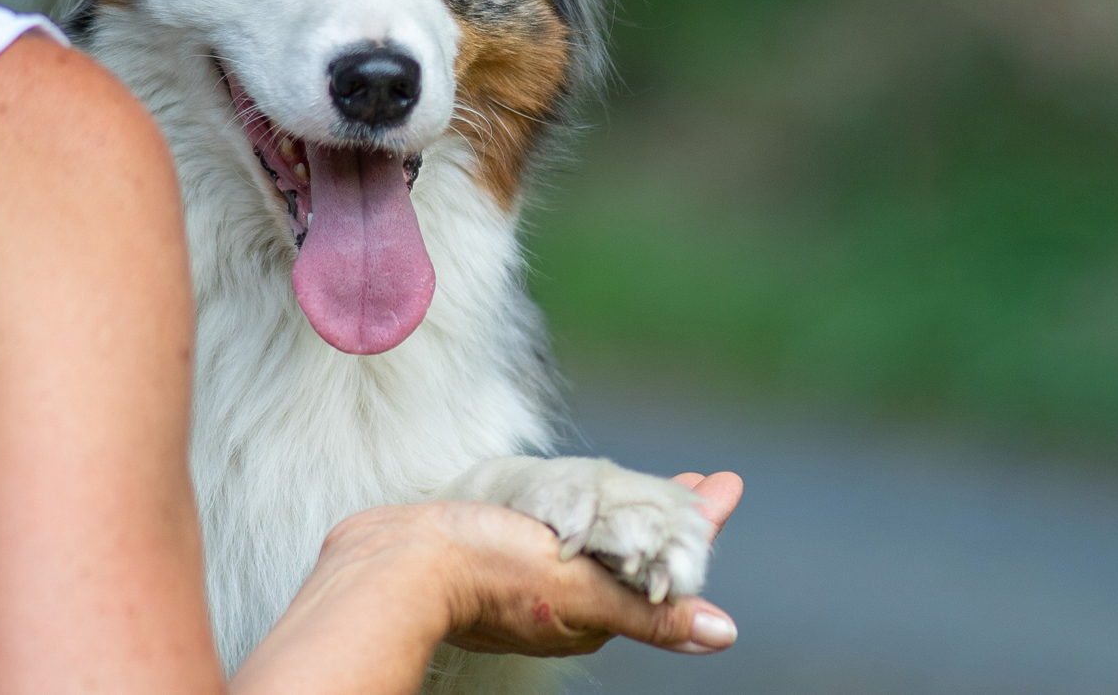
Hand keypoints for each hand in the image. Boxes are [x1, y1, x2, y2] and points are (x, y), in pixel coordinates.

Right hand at [430, 468, 742, 657]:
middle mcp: (565, 600)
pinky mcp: (496, 556)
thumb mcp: (580, 592)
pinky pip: (555, 537)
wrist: (393, 562)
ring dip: (630, 512)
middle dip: (670, 516)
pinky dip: (582, 513)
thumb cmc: (484, 574)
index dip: (696, 524)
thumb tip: (722, 634)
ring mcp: (530, 579)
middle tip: (702, 483)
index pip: (663, 565)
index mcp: (592, 613)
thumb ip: (649, 612)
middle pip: (634, 553)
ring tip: (655, 488)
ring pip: (595, 544)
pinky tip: (579, 500)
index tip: (724, 486)